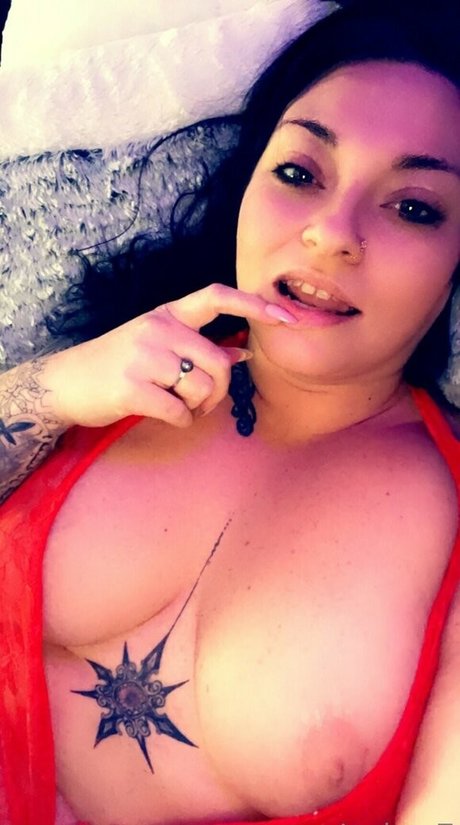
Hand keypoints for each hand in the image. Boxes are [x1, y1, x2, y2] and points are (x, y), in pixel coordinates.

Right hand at [41, 283, 296, 428]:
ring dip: (198, 409)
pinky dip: (180, 421)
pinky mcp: (133, 388)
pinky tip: (165, 415)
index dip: (256, 304)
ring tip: (178, 407)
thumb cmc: (118, 364)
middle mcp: (158, 328)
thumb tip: (245, 351)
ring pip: (203, 390)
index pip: (217, 297)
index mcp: (167, 314)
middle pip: (219, 363)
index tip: (287, 316)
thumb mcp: (157, 344)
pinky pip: (180, 413)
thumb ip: (200, 346)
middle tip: (200, 403)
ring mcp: (144, 357)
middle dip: (219, 392)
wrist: (66, 383)